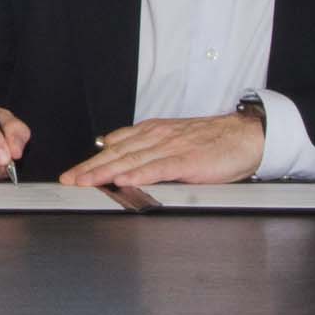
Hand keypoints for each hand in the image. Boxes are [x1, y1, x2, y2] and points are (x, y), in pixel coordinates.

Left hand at [58, 111, 263, 186]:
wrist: (245, 136)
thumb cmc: (211, 141)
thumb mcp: (172, 138)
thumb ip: (146, 147)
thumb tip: (117, 153)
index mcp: (152, 132)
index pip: (115, 147)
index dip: (92, 161)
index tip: (73, 173)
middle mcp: (158, 137)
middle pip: (118, 154)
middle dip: (91, 168)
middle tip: (70, 180)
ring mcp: (172, 148)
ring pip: (133, 160)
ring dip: (107, 172)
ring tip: (87, 182)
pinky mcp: (189, 161)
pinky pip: (160, 168)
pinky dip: (141, 175)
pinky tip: (125, 182)